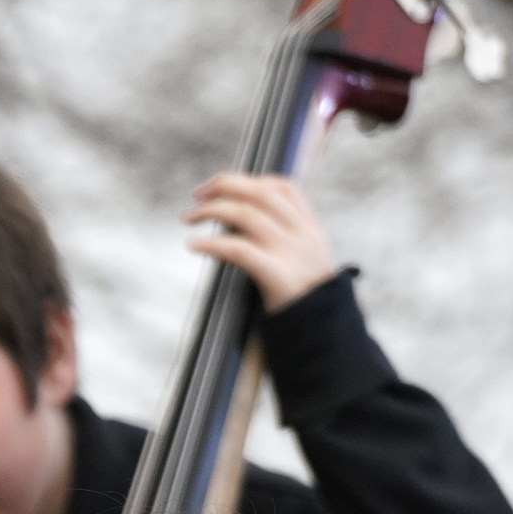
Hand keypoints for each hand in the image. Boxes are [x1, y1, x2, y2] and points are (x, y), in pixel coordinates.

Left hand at [183, 173, 339, 311]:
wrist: (324, 332)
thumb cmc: (305, 300)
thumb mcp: (306, 260)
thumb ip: (285, 239)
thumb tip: (244, 221)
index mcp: (310, 228)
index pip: (283, 187)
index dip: (250, 180)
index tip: (224, 187)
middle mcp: (302, 234)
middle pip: (259, 192)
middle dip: (224, 185)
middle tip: (197, 194)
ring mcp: (291, 253)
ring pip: (245, 214)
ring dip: (210, 210)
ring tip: (189, 217)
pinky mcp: (277, 275)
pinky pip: (238, 249)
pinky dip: (211, 244)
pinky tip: (194, 245)